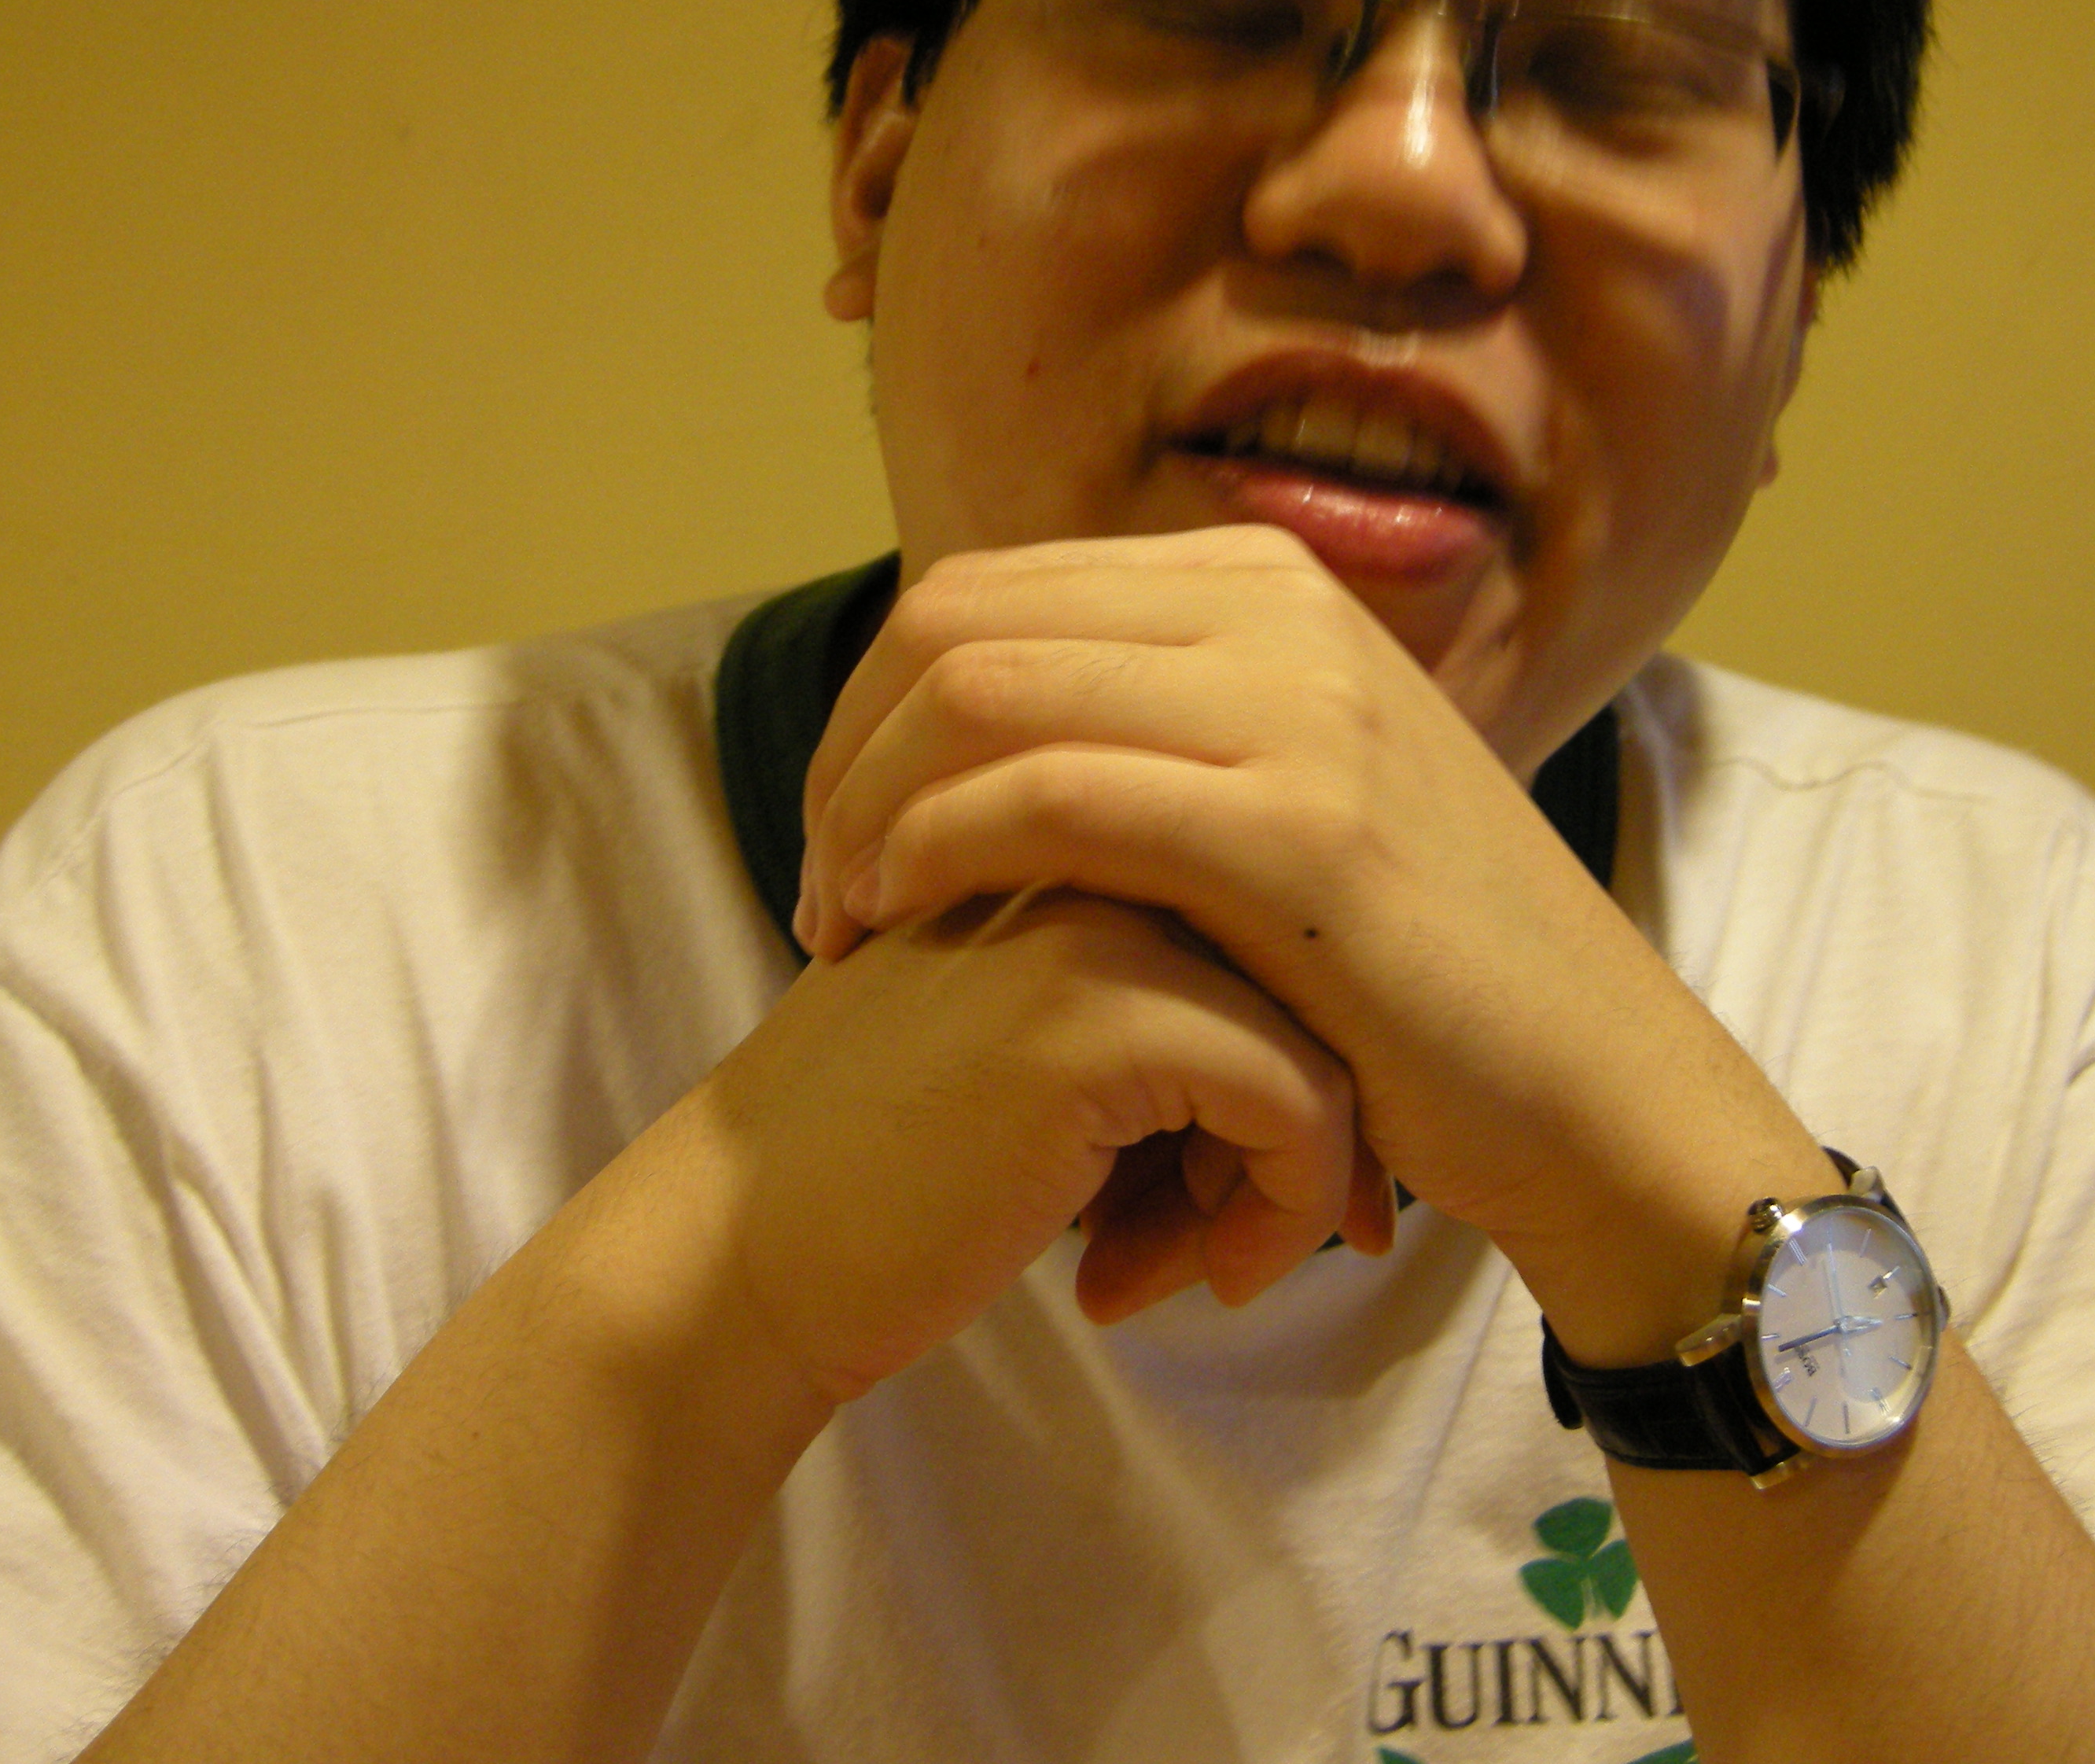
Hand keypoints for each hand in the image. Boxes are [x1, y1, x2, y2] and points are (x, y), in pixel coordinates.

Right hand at [679, 886, 1391, 1401]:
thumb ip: (1173, 994)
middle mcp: (1097, 831)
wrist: (743, 1249)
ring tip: (1187, 1258)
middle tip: (1234, 1233)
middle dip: (1313, 1124)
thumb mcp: (1048, 1038)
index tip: (1238, 1180)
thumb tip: (1351, 1072)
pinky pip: (1298, 1104)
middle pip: (1317, 969)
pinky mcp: (1101, 1011)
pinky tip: (1171, 1282)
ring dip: (1294, 1178)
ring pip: (1328, 1031)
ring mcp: (1098, 907)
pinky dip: (1280, 1211)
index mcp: (1081, 813)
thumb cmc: (897, 1165)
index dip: (1299, 1058)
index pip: (1280, 915)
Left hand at [788, 528, 1827, 1341]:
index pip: (988, 589)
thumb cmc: (1416, 972)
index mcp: (1264, 584)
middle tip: (822, 889)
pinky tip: (904, 925)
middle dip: (846, 751)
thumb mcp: (1291, 793)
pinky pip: (1053, 797)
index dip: (872, 706)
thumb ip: (1165, 730)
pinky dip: (937, 851)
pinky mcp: (1302, 834)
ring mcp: (1300, 708)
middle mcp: (1280, 610)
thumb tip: (987, 718)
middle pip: (961, 621)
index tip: (841, 835)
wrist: (1590, 1082)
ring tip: (845, 921)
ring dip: (866, 806)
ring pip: (986, 691)